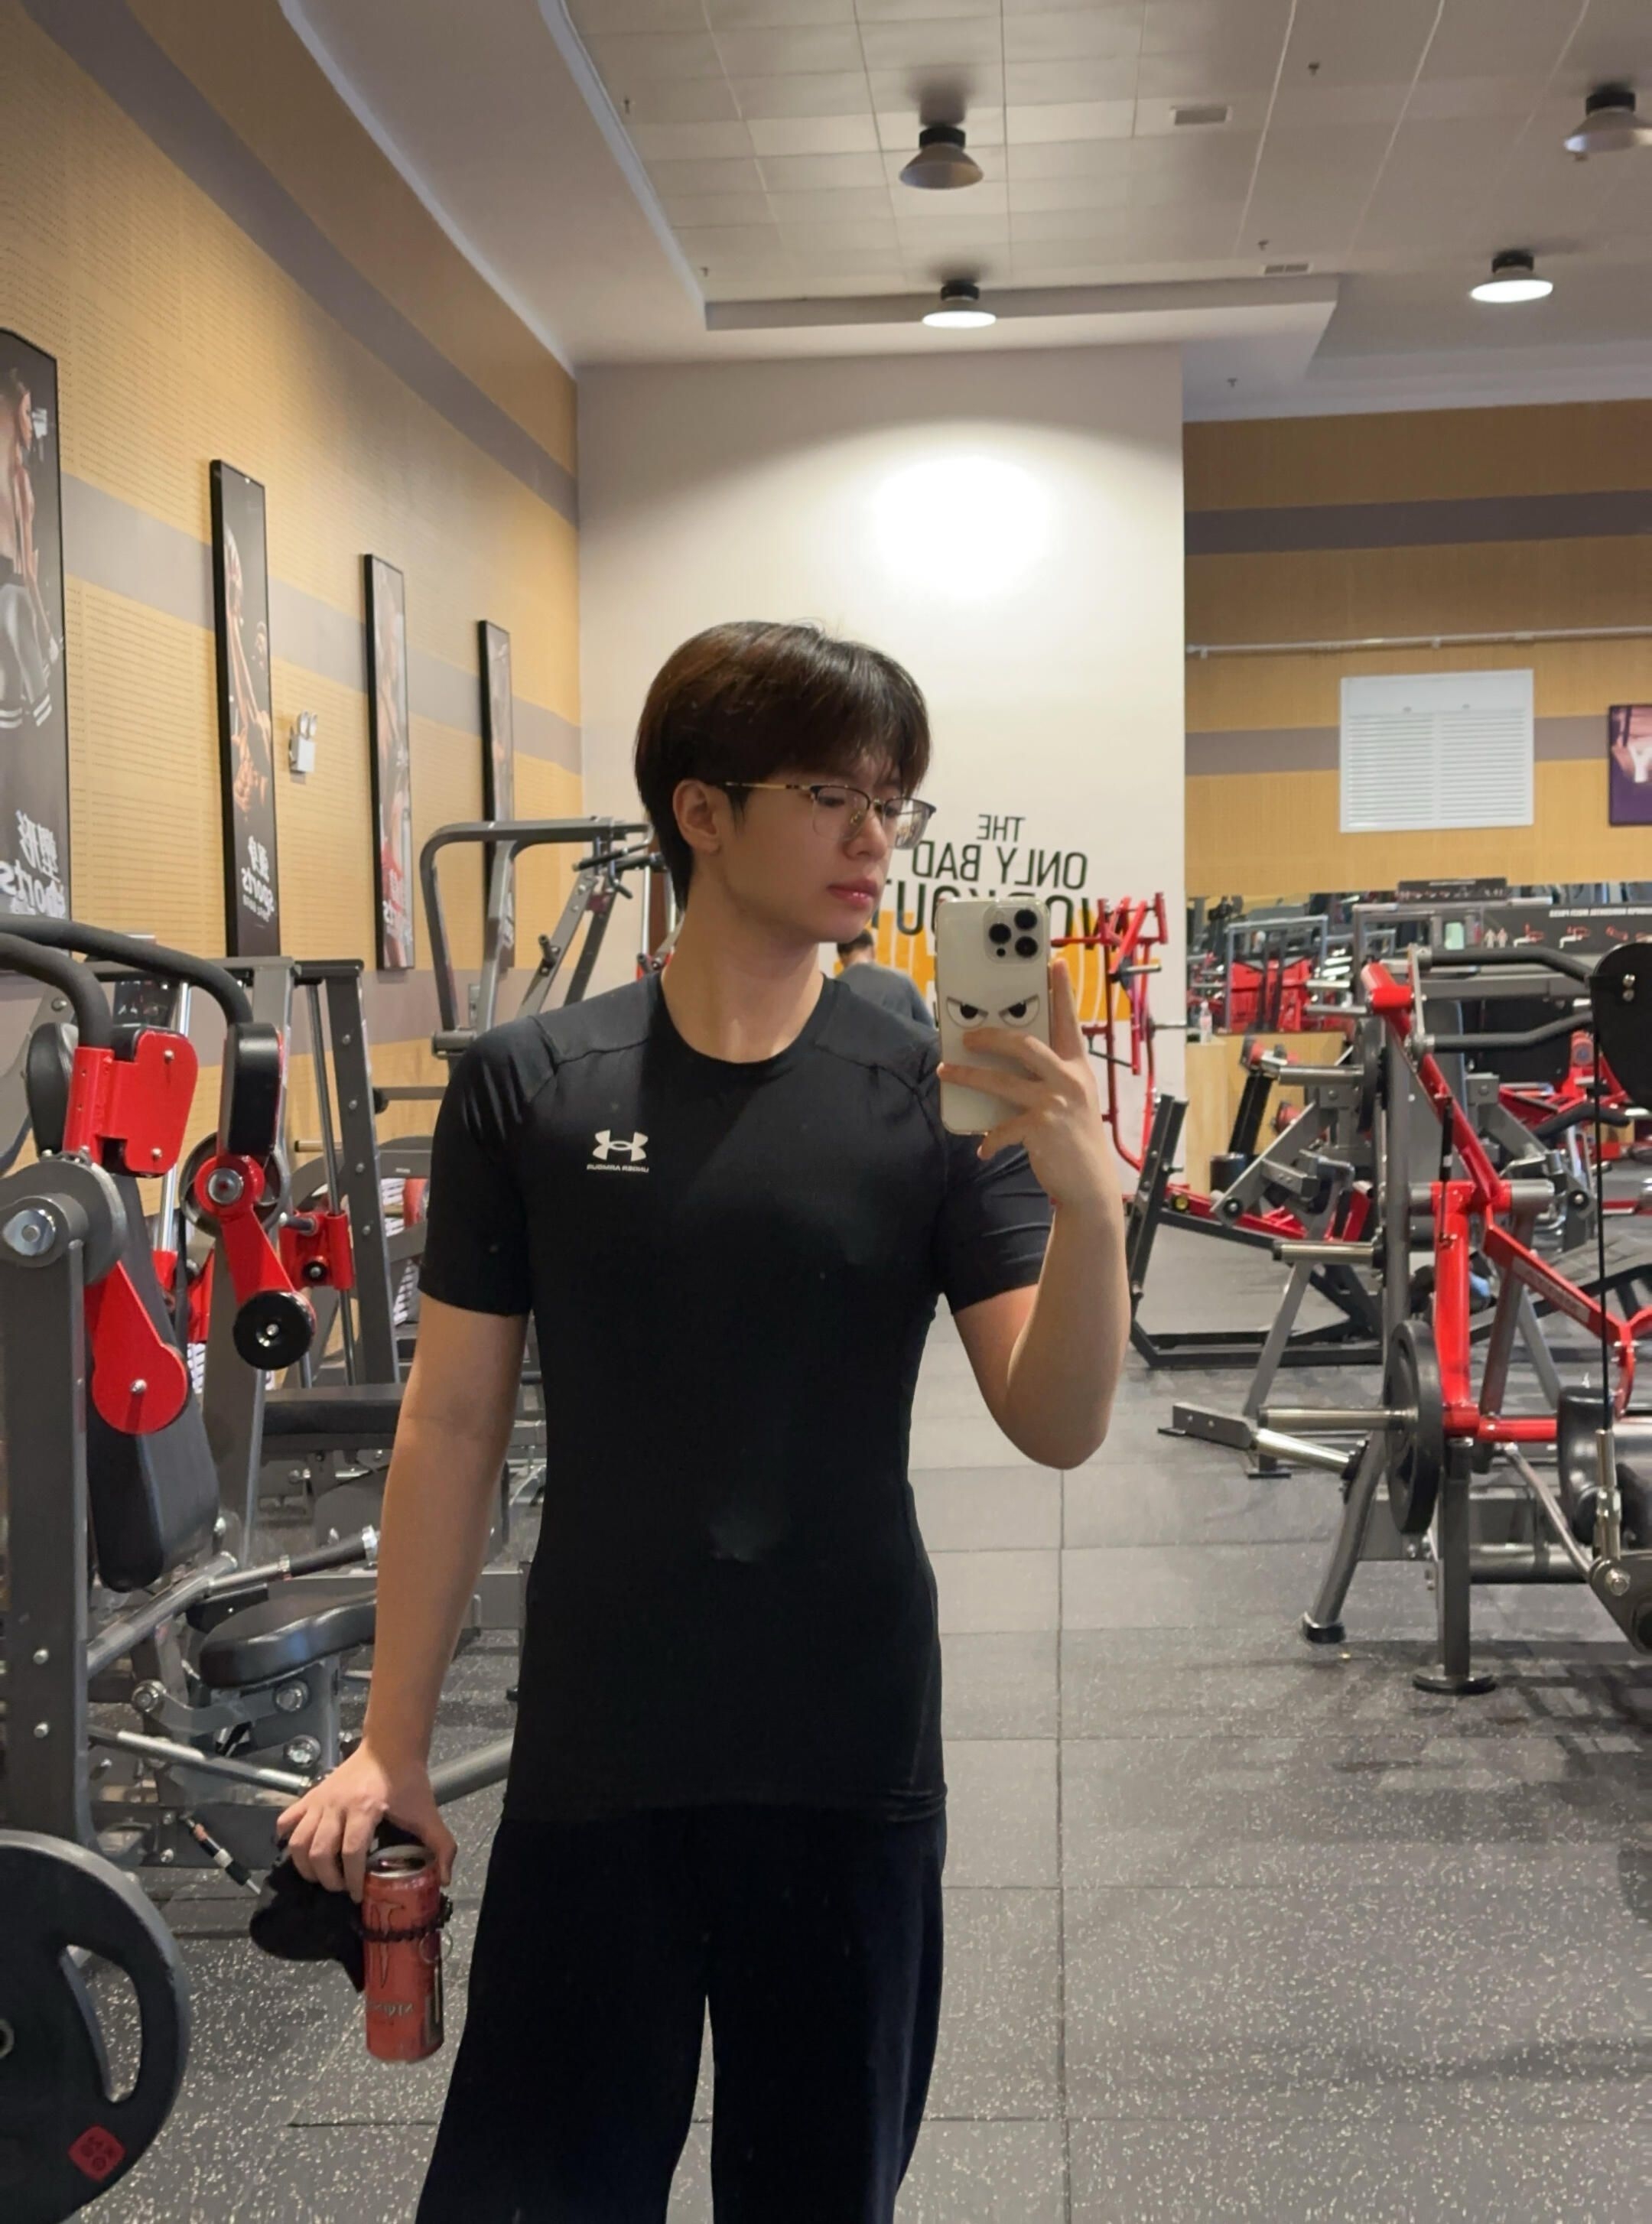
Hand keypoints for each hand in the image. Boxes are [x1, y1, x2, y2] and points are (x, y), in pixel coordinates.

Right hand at [275, 1740, 455, 1902]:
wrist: (390, 1747)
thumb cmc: (407, 1781)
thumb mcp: (427, 1812)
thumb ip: (441, 1845)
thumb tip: (444, 1879)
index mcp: (365, 1808)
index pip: (351, 1852)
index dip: (353, 1879)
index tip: (358, 1894)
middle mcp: (336, 1805)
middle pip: (319, 1851)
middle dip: (328, 1879)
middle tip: (341, 1887)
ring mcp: (320, 1800)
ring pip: (298, 1841)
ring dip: (306, 1866)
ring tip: (322, 1875)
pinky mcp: (310, 1796)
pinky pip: (287, 1821)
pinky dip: (287, 1839)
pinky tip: (301, 1851)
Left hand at [938, 961, 1115, 1215]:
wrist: (1089, 1184)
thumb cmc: (1074, 1138)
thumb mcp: (1072, 1101)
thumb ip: (1048, 1078)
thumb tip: (1006, 1063)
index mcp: (1077, 1067)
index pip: (1068, 1021)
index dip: (1061, 991)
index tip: (1054, 962)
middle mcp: (1069, 1079)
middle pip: (1024, 1044)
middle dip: (991, 1037)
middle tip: (966, 1036)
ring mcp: (1056, 1103)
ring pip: (1002, 1081)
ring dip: (970, 1077)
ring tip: (947, 1072)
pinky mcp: (1041, 1128)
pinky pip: (1003, 1127)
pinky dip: (990, 1139)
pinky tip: (983, 1149)